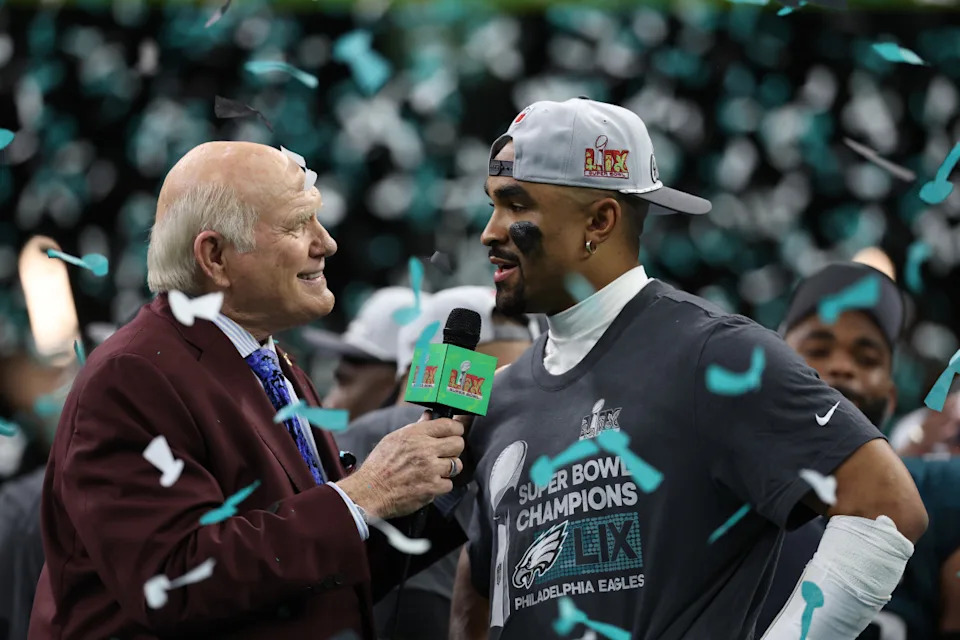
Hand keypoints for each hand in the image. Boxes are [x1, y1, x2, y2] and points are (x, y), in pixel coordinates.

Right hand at [337, 411, 463, 518]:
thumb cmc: (380, 465)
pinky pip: (449, 484)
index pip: (449, 425)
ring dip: (449, 469)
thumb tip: (429, 416)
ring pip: (457, 465)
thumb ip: (416, 428)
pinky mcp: (432, 488)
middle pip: (458, 444)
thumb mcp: (394, 439)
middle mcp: (425, 449)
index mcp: (416, 434)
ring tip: (437, 470)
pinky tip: (429, 484)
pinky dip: (441, 486)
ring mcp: (430, 469)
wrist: (370, 491)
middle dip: (454, 449)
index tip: (455, 433)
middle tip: (446, 454)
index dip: (456, 428)